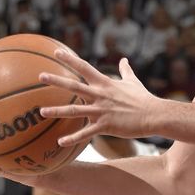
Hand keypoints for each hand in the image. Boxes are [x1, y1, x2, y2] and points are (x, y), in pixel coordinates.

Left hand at [38, 52, 157, 145]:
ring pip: (75, 110)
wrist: (154, 115)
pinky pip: (86, 133)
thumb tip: (124, 59)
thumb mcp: (133, 82)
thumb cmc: (143, 98)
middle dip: (56, 80)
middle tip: (40, 75)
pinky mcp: (105, 126)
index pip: (84, 67)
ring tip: (41, 111)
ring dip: (57, 111)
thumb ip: (126, 70)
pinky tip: (61, 142)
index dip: (70, 59)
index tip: (56, 51)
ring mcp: (102, 111)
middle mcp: (100, 95)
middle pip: (74, 86)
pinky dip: (73, 138)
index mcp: (105, 83)